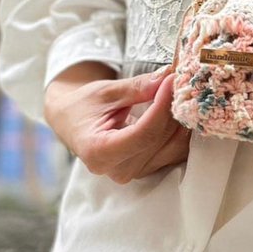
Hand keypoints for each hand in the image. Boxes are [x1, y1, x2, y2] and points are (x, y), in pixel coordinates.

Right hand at [43, 61, 190, 183]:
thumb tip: (166, 78)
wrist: (72, 123)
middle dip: (172, 108)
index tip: (172, 81)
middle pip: (159, 139)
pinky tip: (177, 111)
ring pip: (173, 147)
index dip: (162, 106)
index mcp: (99, 151)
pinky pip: (175, 151)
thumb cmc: (83, 106)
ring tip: (177, 93)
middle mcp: (118, 169)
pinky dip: (180, 130)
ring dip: (180, 119)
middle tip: (178, 81)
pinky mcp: (147, 170)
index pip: (144, 133)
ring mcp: (134, 173)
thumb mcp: (105, 92)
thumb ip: (137, 87)